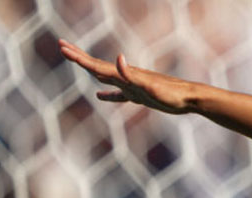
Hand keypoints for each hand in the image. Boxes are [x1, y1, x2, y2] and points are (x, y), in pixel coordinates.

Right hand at [59, 40, 196, 114]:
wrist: (189, 98)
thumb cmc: (171, 93)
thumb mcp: (150, 86)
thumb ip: (131, 74)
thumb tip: (118, 57)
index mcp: (125, 75)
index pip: (97, 65)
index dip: (79, 57)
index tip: (62, 47)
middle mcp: (126, 78)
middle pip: (98, 67)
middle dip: (79, 58)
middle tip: (62, 46)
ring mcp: (132, 86)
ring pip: (106, 78)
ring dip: (90, 71)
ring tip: (78, 64)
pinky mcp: (139, 95)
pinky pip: (118, 95)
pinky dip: (108, 94)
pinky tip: (100, 95)